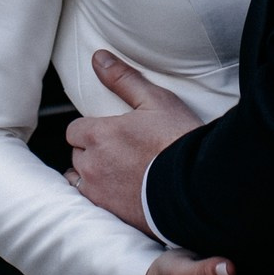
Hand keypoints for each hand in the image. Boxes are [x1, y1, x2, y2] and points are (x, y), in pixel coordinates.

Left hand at [63, 50, 200, 235]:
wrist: (199, 187)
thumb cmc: (180, 141)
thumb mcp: (156, 101)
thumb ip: (123, 79)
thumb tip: (99, 59)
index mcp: (99, 135)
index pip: (74, 130)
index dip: (90, 129)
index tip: (108, 132)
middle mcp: (93, 165)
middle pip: (78, 155)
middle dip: (92, 152)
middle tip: (119, 152)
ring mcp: (100, 193)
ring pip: (80, 182)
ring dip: (93, 177)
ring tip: (118, 174)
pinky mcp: (111, 215)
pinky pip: (93, 205)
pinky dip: (103, 199)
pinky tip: (122, 195)